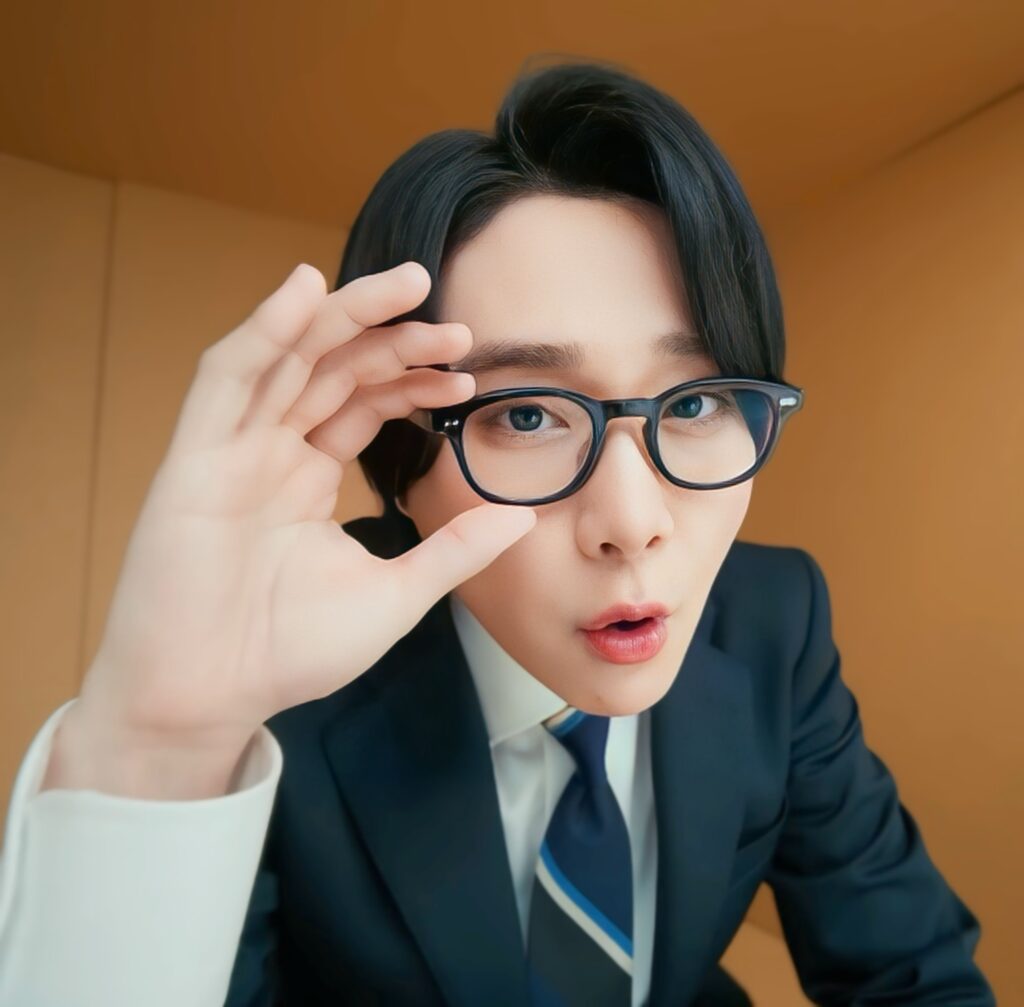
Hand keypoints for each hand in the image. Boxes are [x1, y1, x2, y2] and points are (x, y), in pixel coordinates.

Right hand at [68, 261, 534, 757]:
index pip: (365, 402)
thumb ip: (455, 549)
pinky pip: (227, 377)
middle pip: (335, 369)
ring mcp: (232, 448)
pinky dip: (264, 330)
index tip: (467, 371)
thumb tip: (524, 516)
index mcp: (309, 476)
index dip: (414, 379)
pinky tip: (306, 287)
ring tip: (405, 280)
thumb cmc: (290, 652)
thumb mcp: (395, 592)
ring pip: (289, 357)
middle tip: (454, 322)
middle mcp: (271, 451)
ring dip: (343, 314)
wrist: (209, 698)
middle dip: (394, 338)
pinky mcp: (192, 456)